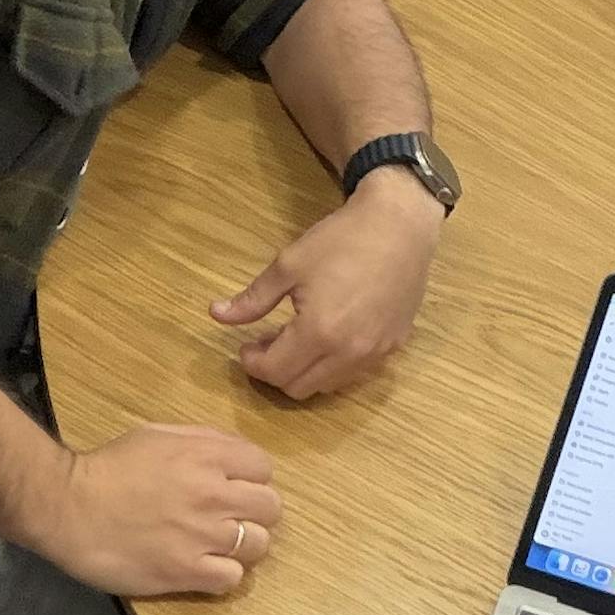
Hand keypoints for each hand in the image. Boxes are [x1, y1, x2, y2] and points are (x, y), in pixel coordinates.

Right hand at [30, 423, 279, 598]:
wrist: (69, 507)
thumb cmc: (109, 467)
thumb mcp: (157, 435)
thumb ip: (202, 441)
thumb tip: (235, 454)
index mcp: (206, 457)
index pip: (264, 468)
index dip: (251, 478)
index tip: (234, 487)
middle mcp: (214, 495)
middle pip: (270, 508)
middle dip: (254, 512)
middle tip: (229, 518)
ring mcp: (203, 537)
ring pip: (258, 545)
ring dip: (242, 546)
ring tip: (217, 546)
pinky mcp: (187, 573)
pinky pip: (232, 579)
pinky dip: (223, 575)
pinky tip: (202, 567)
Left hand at [214, 171, 443, 399]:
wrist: (399, 226)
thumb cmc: (341, 240)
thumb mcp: (289, 264)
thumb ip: (253, 298)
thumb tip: (216, 315)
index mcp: (318, 332)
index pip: (275, 371)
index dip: (253, 363)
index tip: (245, 345)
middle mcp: (348, 354)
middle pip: (299, 387)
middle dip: (275, 371)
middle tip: (266, 343)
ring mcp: (375, 354)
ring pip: (327, 386)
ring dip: (304, 372)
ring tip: (296, 340)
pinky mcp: (393, 348)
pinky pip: (354, 374)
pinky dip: (332, 367)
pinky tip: (328, 338)